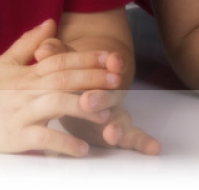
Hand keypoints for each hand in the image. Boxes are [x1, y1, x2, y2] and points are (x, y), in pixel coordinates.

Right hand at [0, 19, 120, 154]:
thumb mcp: (8, 60)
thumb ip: (30, 42)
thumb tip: (51, 21)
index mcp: (30, 72)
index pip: (63, 60)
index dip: (88, 58)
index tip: (111, 58)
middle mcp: (29, 89)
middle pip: (65, 79)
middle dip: (93, 78)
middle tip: (117, 80)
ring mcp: (23, 112)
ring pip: (56, 105)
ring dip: (82, 108)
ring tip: (106, 114)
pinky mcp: (16, 136)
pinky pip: (42, 138)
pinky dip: (62, 143)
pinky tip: (81, 148)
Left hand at [35, 37, 160, 154]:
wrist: (88, 84)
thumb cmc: (75, 71)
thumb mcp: (65, 60)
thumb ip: (57, 53)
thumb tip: (43, 49)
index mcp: (101, 72)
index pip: (110, 65)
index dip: (113, 62)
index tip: (113, 61)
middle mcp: (112, 92)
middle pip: (111, 94)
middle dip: (102, 97)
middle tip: (87, 101)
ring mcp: (115, 112)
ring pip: (121, 117)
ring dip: (117, 126)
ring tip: (111, 134)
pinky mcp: (115, 129)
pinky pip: (133, 136)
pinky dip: (144, 142)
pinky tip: (154, 148)